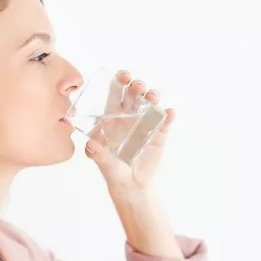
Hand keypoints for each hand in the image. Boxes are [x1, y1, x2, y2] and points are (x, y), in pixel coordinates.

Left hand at [84, 70, 174, 190]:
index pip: (116, 92)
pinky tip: (170, 113)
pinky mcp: (159, 134)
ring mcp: (145, 123)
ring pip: (150, 103)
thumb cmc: (112, 169)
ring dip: (153, 96)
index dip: (119, 81)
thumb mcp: (102, 161)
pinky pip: (165, 121)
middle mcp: (129, 115)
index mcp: (113, 116)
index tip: (123, 76)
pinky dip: (168, 115)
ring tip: (152, 97)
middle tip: (138, 87)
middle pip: (134, 93)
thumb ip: (96, 153)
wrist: (130, 184)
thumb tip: (90, 145)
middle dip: (137, 85)